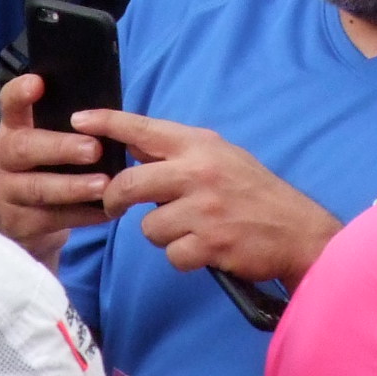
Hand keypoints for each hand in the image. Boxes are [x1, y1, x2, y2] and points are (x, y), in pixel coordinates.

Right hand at [0, 74, 118, 244]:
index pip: (10, 102)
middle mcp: (1, 157)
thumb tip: (107, 111)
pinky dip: (81, 215)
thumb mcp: (52, 138)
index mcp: (12, 127)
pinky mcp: (15, 223)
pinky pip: (51, 219)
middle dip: (61, 148)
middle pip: (24, 148)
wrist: (26, 215)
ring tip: (104, 185)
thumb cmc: (48, 164)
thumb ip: (69, 123)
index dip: (21, 92)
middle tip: (95, 149)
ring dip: (73, 187)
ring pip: (38, 188)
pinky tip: (106, 210)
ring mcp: (3, 191)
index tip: (38, 83)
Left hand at [89, 110, 343, 283]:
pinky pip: (171, 254)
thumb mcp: (222, 158)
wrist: (296, 230)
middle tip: (115, 207)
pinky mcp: (208, 242)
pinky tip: (205, 249)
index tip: (79, 119)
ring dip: (164, 234)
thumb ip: (182, 155)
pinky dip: (184, 257)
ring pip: (148, 226)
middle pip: (130, 183)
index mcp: (201, 145)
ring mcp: (203, 208)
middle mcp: (199, 171)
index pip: (144, 129)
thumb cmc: (255, 193)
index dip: (108, 122)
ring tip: (192, 230)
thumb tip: (136, 153)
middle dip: (115, 198)